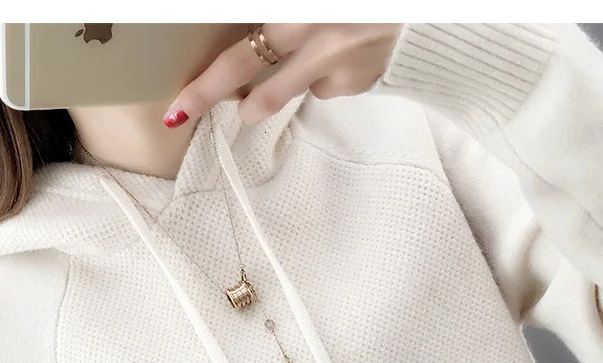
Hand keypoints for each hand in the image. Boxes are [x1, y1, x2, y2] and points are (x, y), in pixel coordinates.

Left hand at [163, 23, 403, 127]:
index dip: (208, 80)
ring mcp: (335, 63)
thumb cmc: (355, 4)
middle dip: (220, 98)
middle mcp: (313, 34)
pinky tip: (345, 55)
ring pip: (289, 90)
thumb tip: (247, 51)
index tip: (180, 102)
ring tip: (281, 80)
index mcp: (294, 11)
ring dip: (273, 94)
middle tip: (188, 111)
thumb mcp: (310, 5)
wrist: (422, 13)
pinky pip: (326, 87)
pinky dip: (327, 76)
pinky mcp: (356, 82)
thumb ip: (280, 19)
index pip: (238, 52)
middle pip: (255, 82)